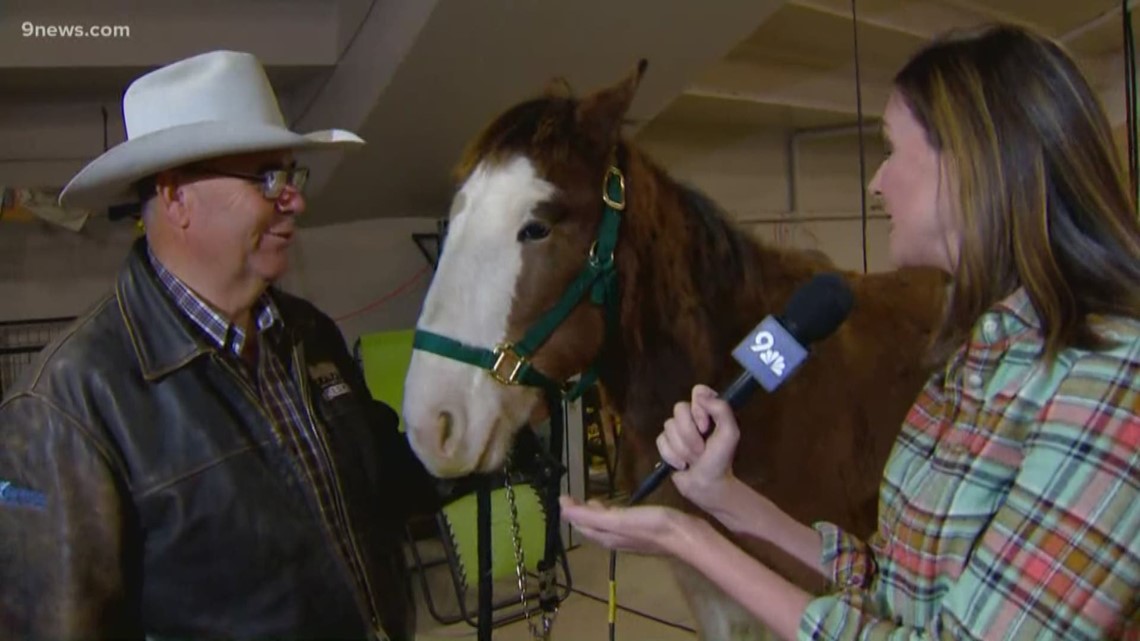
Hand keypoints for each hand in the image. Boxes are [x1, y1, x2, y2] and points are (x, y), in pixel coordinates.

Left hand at [559, 495, 693, 556]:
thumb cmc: (652, 526)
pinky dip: (610, 513)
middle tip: (575, 497)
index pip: (580, 524)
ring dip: (595, 513)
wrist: (685, 536)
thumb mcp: (617, 519)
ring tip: (593, 500)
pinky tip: (617, 507)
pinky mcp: (641, 531)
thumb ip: (590, 515)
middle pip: (590, 526)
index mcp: (605, 536)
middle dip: (580, 512)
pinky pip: (618, 523)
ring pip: (604, 525)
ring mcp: (628, 537)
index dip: (569, 511)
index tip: (563, 495)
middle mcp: (613, 539)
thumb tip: (562, 508)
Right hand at [657, 384, 740, 509]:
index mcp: (709, 410)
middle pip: (679, 409)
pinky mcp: (666, 444)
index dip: (698, 408)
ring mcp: (677, 430)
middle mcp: (692, 416)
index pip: (698, 391)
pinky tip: (682, 465)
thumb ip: (721, 409)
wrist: (707, 485)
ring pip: (668, 427)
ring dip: (683, 448)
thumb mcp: (729, 434)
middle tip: (702, 450)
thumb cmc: (721, 460)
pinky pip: (660, 441)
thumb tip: (700, 394)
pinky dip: (672, 456)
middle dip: (690, 434)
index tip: (705, 426)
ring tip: (694, 460)